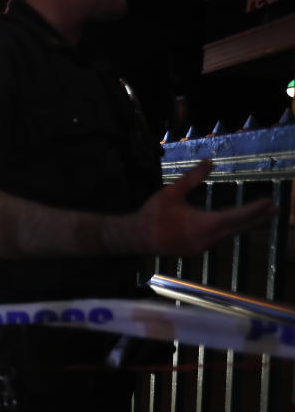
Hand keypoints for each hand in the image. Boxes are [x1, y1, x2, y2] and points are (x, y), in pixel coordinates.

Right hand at [124, 160, 276, 255]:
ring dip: (243, 224)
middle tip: (275, 209)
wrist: (136, 238)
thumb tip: (210, 162)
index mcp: (204, 224)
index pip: (237, 216)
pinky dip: (228, 229)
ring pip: (229, 235)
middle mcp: (208, 239)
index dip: (255, 209)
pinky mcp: (195, 250)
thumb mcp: (171, 192)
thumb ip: (192, 178)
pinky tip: (229, 222)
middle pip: (238, 228)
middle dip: (257, 218)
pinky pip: (218, 238)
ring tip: (257, 214)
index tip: (270, 202)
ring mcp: (202, 247)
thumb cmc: (153, 214)